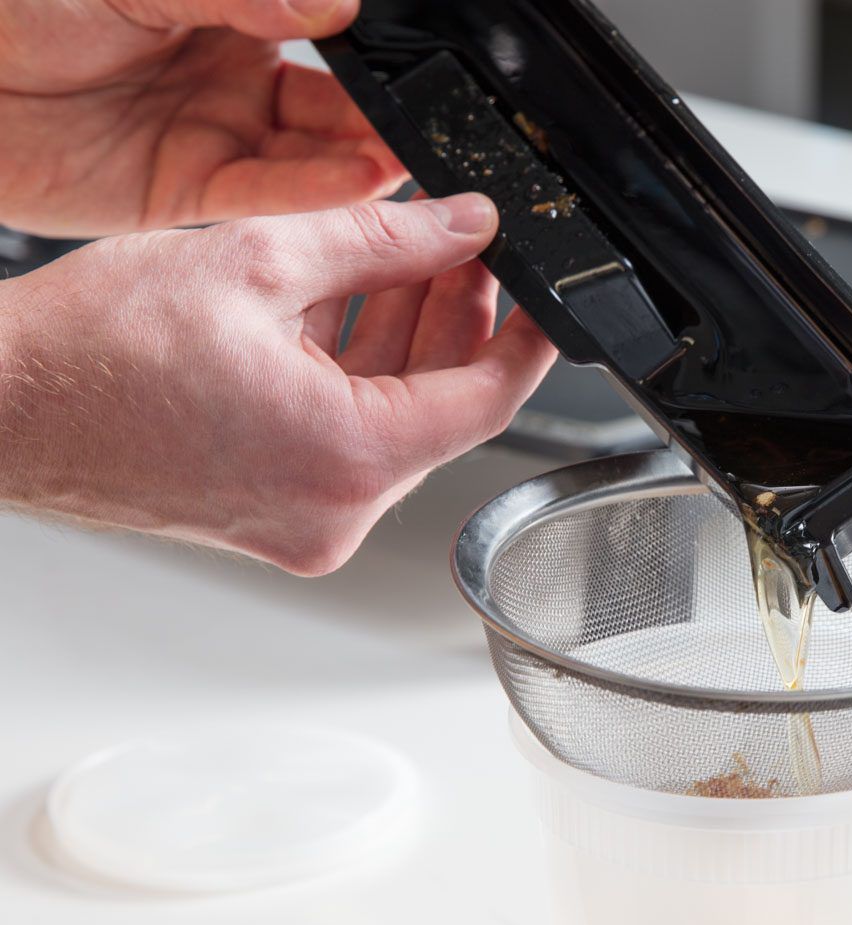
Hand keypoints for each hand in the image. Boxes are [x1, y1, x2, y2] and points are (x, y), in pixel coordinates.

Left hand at [0, 0, 405, 236]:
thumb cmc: (20, 7)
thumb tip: (334, 4)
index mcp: (231, 15)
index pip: (327, 42)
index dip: (374, 59)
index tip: (424, 69)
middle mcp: (231, 81)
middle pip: (331, 107)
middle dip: (382, 118)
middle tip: (433, 127)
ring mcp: (212, 139)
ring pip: (307, 158)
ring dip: (361, 161)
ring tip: (408, 159)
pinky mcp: (184, 194)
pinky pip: (261, 196)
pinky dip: (312, 192)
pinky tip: (358, 180)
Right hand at [0, 194, 556, 573]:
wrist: (3, 409)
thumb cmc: (89, 355)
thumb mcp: (258, 261)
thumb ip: (383, 241)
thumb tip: (461, 226)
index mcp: (348, 458)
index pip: (488, 399)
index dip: (528, 338)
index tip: (546, 300)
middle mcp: (336, 512)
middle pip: (440, 405)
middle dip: (456, 318)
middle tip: (460, 249)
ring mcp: (306, 521)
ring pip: (392, 419)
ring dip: (406, 340)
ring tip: (406, 260)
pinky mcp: (276, 515)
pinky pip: (345, 440)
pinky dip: (356, 377)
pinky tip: (352, 309)